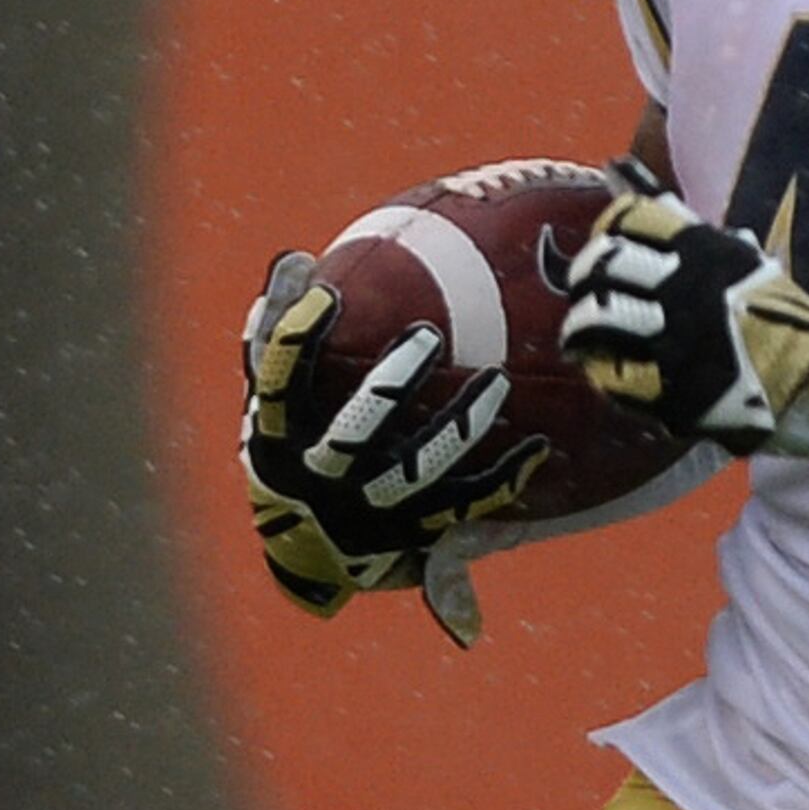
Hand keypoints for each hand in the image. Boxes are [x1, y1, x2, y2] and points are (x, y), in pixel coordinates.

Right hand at [239, 249, 546, 644]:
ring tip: (498, 379)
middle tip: (427, 334)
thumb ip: (274, 334)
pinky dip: (505, 479)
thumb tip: (294, 258)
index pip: (282, 385)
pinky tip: (540, 446)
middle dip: (392, 384)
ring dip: (459, 426)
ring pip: (417, 469)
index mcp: (278, 439)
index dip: (300, 341)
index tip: (328, 294)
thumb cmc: (289, 447)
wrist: (304, 551)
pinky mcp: (410, 532)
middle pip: (356, 431)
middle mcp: (320, 477)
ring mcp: (368, 508)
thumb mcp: (269, 399)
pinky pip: (465, 505)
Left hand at [559, 160, 808, 459]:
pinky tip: (612, 367)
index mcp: (705, 249)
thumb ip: (677, 223)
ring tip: (589, 335)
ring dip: (583, 326)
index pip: (629, 217)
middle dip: (588, 276)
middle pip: (603, 264)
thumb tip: (617, 168)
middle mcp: (685, 287)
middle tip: (592, 290)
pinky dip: (602, 369)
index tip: (614, 246)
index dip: (611, 229)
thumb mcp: (736, 256)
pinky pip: (610, 373)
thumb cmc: (773, 312)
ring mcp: (675, 338)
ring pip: (596, 318)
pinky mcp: (669, 388)